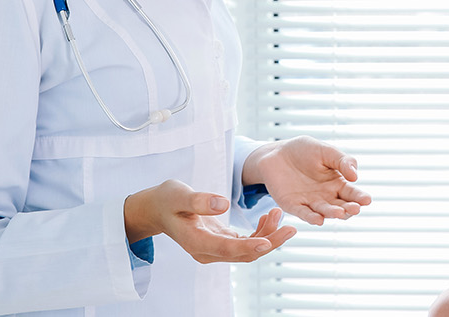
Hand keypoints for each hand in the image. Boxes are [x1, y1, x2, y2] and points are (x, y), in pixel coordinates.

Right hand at [124, 179, 294, 263]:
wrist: (157, 209)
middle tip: (291, 228)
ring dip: (267, 235)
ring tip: (278, 213)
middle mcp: (206, 251)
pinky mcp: (220, 243)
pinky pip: (244, 243)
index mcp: (196, 241)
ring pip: (247, 250)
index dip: (249, 246)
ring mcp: (214, 249)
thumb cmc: (166, 199)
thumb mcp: (179, 194)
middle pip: (243, 254)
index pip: (227, 249)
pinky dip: (258, 232)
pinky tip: (267, 217)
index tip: (269, 242)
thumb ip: (199, 200)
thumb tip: (222, 204)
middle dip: (270, 242)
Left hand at [245, 136, 371, 225]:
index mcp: (336, 183)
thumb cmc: (304, 150)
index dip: (360, 197)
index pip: (351, 193)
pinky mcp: (294, 206)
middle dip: (349, 209)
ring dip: (332, 214)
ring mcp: (310, 202)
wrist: (276, 153)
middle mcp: (325, 196)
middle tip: (355, 209)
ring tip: (339, 212)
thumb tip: (356, 176)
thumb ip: (342, 161)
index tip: (367, 200)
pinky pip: (303, 213)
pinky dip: (311, 217)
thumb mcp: (326, 151)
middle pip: (341, 206)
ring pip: (324, 212)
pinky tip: (318, 220)